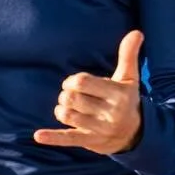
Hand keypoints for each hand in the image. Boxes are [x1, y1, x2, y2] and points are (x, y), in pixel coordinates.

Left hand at [34, 30, 144, 155]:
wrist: (135, 134)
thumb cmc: (128, 100)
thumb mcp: (129, 78)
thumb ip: (129, 54)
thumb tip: (137, 32)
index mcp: (118, 94)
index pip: (83, 82)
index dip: (72, 80)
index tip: (74, 83)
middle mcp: (109, 113)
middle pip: (72, 99)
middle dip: (66, 94)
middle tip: (71, 95)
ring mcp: (99, 129)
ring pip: (67, 116)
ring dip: (62, 109)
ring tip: (68, 108)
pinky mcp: (89, 142)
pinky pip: (68, 139)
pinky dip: (52, 138)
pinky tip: (38, 135)